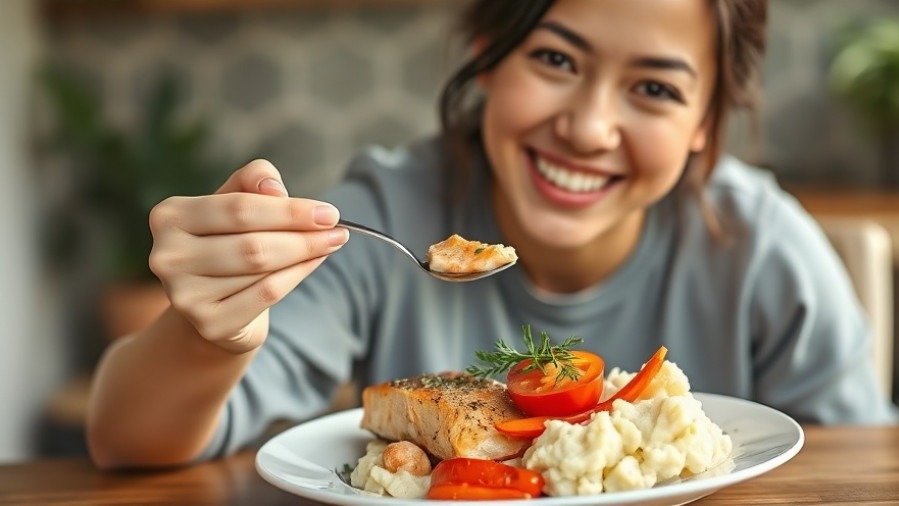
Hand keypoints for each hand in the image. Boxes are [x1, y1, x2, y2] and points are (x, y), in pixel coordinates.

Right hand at [148, 159, 348, 352]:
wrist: (214, 304)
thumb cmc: (227, 241)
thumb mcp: (234, 202)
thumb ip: (253, 180)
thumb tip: (275, 188)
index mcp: (170, 216)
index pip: (240, 208)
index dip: (289, 210)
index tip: (329, 212)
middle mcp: (168, 256)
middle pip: (253, 243)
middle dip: (304, 236)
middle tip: (339, 232)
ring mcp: (184, 295)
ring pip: (261, 269)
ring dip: (304, 255)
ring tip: (328, 245)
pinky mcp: (208, 323)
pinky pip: (265, 295)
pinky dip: (296, 276)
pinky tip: (313, 264)